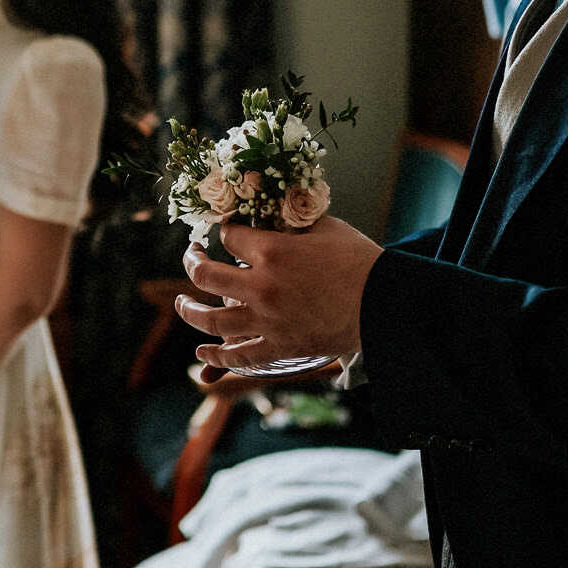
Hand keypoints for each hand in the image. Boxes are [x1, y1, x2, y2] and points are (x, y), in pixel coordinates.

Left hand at [175, 217, 380, 376]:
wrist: (386, 305)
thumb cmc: (361, 262)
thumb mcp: (326, 227)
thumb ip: (293, 220)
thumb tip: (275, 210)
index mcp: (272, 250)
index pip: (229, 236)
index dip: (225, 230)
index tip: (227, 230)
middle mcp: (261, 286)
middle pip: (205, 274)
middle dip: (191, 262)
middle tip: (191, 257)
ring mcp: (267, 320)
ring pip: (212, 319)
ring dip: (189, 312)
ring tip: (181, 305)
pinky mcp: (279, 347)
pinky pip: (239, 356)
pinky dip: (216, 357)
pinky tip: (202, 354)